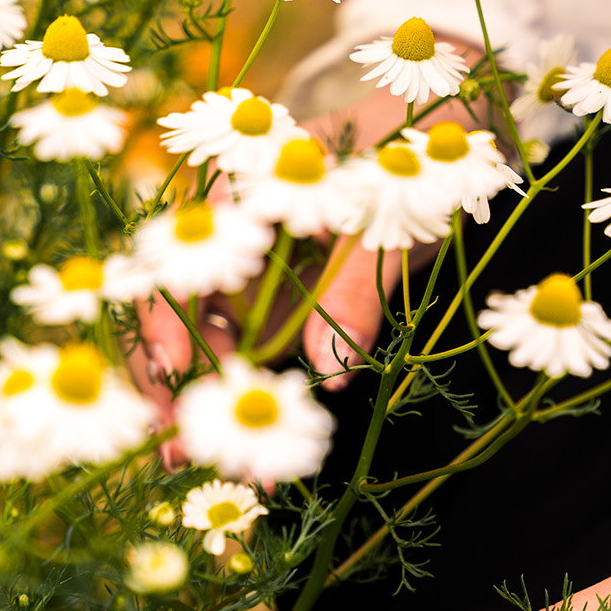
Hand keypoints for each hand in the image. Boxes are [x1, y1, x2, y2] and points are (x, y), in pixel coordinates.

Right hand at [131, 83, 484, 432]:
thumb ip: (356, 289)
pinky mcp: (281, 308)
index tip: (175, 367)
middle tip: (181, 450)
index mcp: (243, 194)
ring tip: (219, 470)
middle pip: (179, 314)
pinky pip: (255, 358)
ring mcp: (255, 277)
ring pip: (211, 346)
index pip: (180, 255)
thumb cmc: (410, 162)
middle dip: (177, 384)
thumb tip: (332, 371)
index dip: (167, 312)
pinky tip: (258, 455)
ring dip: (211, 407)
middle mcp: (234, 239)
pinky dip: (252, 405)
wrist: (443, 139)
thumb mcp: (390, 223)